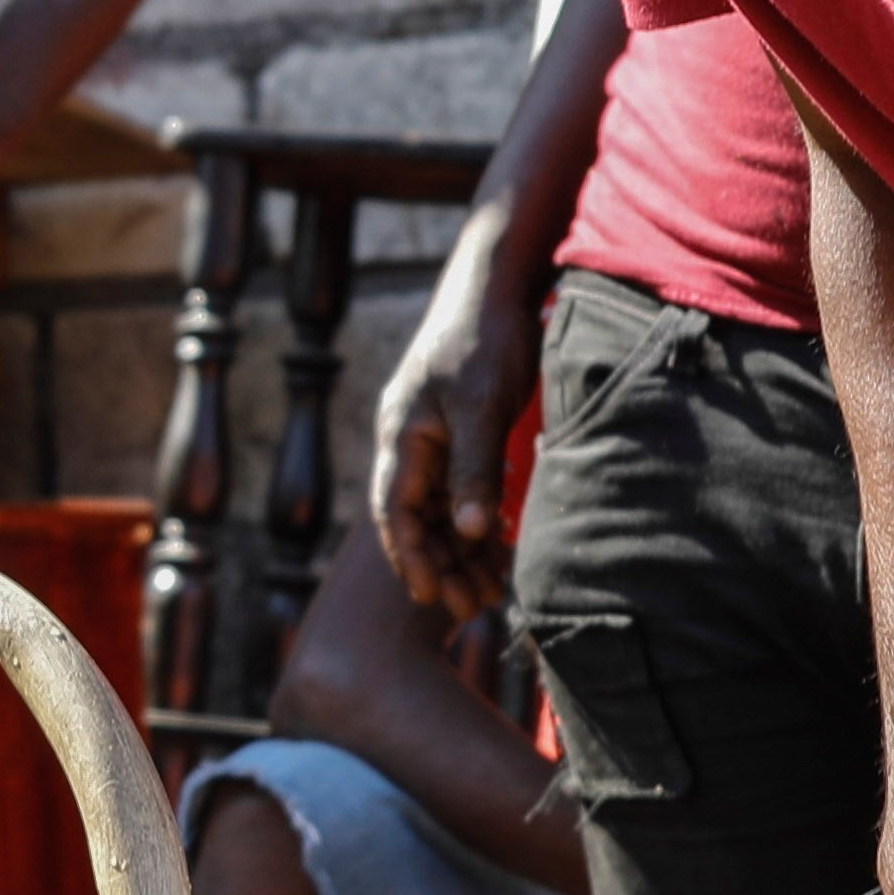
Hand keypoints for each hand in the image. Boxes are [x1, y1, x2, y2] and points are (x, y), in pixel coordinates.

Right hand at [367, 256, 539, 617]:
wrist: (497, 286)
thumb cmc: (484, 339)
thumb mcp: (481, 407)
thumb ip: (474, 469)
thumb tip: (467, 531)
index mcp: (402, 434)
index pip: (394, 510)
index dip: (410, 555)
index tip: (430, 596)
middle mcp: (410, 440)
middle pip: (417, 517)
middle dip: (441, 564)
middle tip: (471, 608)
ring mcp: (432, 436)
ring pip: (440, 508)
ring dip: (460, 549)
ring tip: (491, 589)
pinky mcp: (458, 432)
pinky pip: (459, 489)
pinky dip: (476, 521)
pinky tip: (499, 547)